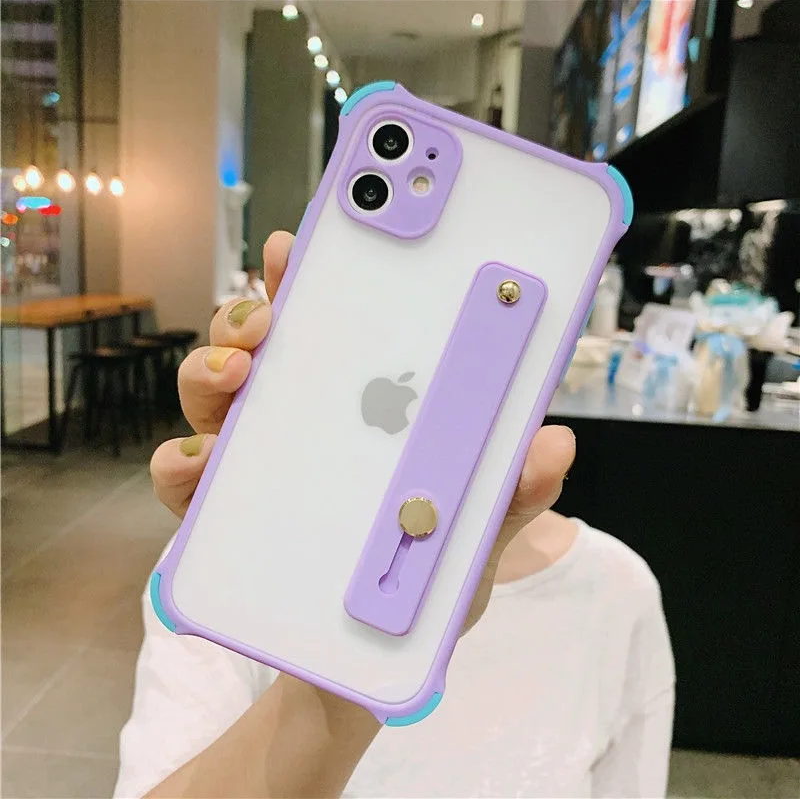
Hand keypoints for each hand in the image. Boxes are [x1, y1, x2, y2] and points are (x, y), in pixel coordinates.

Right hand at [150, 231, 574, 635]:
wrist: (359, 676)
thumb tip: (555, 443)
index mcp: (368, 414)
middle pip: (264, 344)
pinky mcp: (220, 518)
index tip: (306, 246)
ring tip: (236, 375)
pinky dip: (181, 464)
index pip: (343, 329)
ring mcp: (259, 466)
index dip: (320, 280)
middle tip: (267, 314)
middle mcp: (307, 425)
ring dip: (211, 369)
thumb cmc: (422, 596)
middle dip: (254, 312)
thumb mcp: (474, 544)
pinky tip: (199, 467)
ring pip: (214, 393)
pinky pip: (185, 478)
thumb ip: (511, 499)